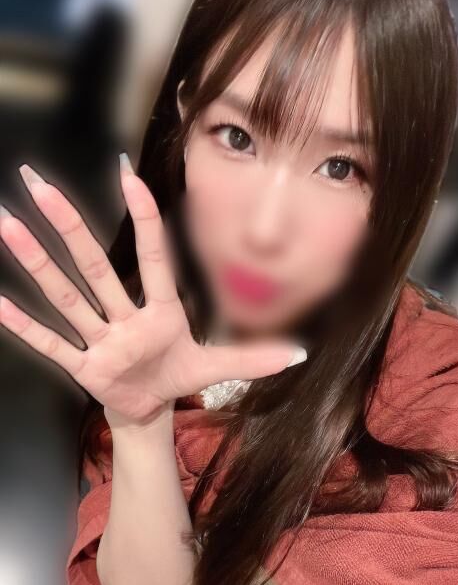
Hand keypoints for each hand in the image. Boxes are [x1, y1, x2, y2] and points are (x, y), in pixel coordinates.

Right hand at [0, 157, 306, 423]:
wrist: (150, 410)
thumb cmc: (177, 375)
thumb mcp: (216, 366)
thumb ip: (254, 358)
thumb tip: (301, 353)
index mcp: (160, 311)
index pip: (152, 258)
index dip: (142, 219)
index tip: (127, 174)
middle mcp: (124, 316)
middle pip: (92, 266)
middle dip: (66, 225)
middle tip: (36, 181)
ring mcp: (100, 339)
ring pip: (65, 295)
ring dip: (35, 262)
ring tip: (5, 223)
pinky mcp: (84, 366)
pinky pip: (51, 344)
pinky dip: (24, 326)